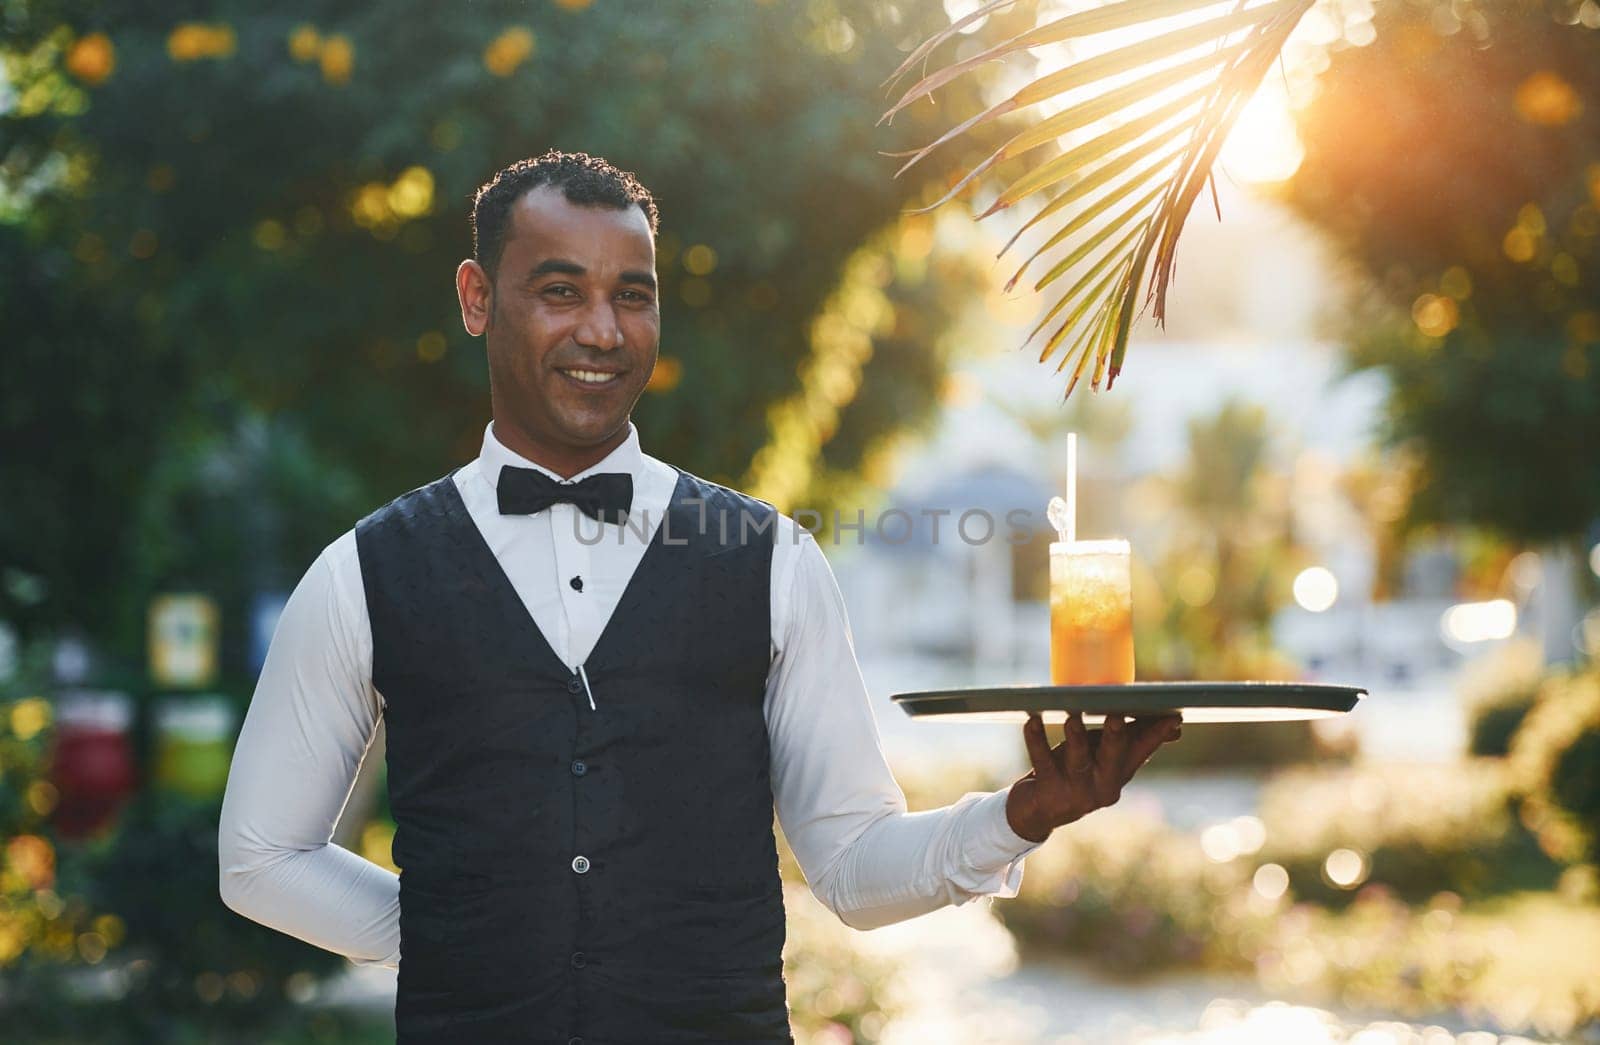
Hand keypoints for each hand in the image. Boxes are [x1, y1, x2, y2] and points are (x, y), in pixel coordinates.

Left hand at [1005, 710, 1181, 843]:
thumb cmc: (1073, 773)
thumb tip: (1175, 727)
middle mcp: (1102, 787)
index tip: (1172, 716)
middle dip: (1116, 737)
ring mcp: (1075, 792)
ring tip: (1073, 719)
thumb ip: (1130, 740)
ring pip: (1078, 762)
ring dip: (1076, 739)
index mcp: (1119, 775)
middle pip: (1113, 759)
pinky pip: (1042, 761)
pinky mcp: (1048, 792)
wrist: (1036, 813)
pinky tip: (1032, 721)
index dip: (1156, 734)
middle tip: (1116, 716)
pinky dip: (1036, 740)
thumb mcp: (1103, 757)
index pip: (1141, 751)